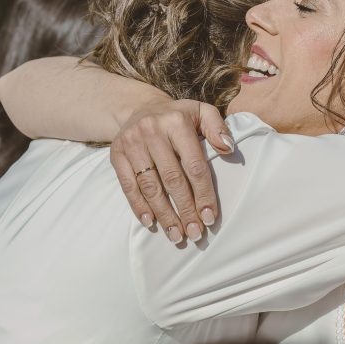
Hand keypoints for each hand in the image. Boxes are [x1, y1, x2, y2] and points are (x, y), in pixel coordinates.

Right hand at [110, 99, 231, 243]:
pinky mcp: (116, 154)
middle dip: (185, 210)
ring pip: (150, 186)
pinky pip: (128, 185)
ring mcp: (131, 143)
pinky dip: (139, 206)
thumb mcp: (202, 112)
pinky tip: (151, 222)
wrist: (140, 108)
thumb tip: (229, 148)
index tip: (209, 217)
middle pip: (172, 179)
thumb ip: (217, 127)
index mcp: (176, 122)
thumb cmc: (178, 116)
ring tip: (176, 235)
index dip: (203, 194)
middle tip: (194, 233)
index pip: (193, 165)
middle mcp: (152, 131)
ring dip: (164, 214)